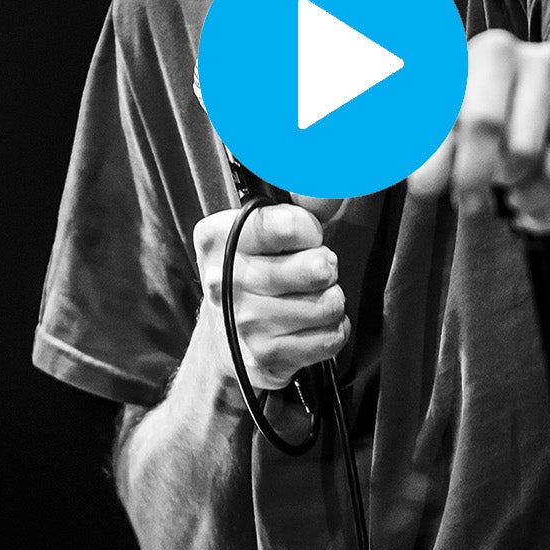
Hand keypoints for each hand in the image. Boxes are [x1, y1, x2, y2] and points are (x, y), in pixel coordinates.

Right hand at [193, 203, 349, 390]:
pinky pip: (329, 338)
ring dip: (331, 299)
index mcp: (216, 237)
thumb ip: (299, 204)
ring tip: (311, 297)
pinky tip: (313, 324)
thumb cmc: (252, 270)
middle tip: (313, 270)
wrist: (222, 336)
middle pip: (316, 268)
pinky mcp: (264, 357)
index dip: (310, 230)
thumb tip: (330, 193)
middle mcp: (222, 280)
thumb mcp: (263, 228)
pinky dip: (332, 329)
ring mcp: (243, 323)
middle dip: (325, 266)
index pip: (288, 225)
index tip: (304, 236)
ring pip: (328, 304)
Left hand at [407, 28, 549, 234]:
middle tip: (469, 202)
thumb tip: (422, 184)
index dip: (445, 162)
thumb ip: (430, 147)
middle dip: (481, 181)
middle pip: (513, 146)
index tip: (426, 192)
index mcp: (492, 54)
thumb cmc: (490, 103)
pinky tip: (534, 201)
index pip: (468, 118)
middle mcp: (541, 63)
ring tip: (509, 190)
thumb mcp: (451, 111)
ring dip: (523, 197)